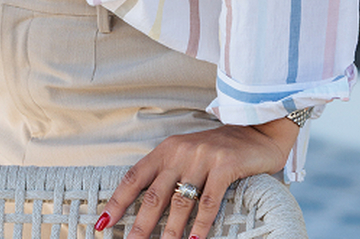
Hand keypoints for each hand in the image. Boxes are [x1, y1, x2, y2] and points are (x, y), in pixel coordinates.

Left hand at [93, 119, 294, 238]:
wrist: (256, 130)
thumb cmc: (218, 149)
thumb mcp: (187, 155)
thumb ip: (168, 174)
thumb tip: (146, 208)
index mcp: (166, 149)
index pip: (134, 177)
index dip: (118, 200)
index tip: (103, 221)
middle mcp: (180, 151)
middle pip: (154, 195)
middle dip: (140, 225)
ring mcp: (202, 157)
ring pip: (180, 202)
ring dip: (170, 231)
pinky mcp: (225, 165)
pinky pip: (210, 201)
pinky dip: (202, 224)